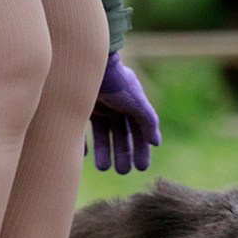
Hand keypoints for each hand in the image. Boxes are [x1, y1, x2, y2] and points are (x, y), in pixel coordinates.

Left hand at [90, 51, 159, 173]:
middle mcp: (116, 107)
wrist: (87, 64)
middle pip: (121, 135)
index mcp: (132, 104)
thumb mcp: (136, 102)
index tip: (141, 168)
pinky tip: (84, 156)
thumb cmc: (116, 81)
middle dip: (123, 154)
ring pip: (102, 134)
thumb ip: (148, 121)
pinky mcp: (80, 108)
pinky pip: (82, 130)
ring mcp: (98, 107)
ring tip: (104, 168)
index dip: (141, 149)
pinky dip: (84, 142)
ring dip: (104, 151)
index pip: (139, 131)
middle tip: (123, 172)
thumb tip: (157, 143)